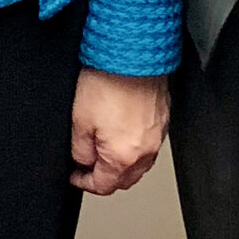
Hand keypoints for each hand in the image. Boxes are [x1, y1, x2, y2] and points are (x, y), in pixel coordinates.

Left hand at [71, 67, 167, 195]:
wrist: (132, 53)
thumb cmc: (107, 81)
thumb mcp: (79, 121)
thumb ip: (80, 150)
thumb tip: (83, 162)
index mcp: (124, 156)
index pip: (104, 185)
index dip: (84, 183)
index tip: (76, 175)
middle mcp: (146, 150)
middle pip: (125, 179)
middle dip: (105, 177)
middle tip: (88, 166)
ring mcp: (157, 135)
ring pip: (139, 164)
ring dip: (121, 164)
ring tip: (104, 149)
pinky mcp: (163, 119)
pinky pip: (149, 145)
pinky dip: (134, 147)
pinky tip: (122, 132)